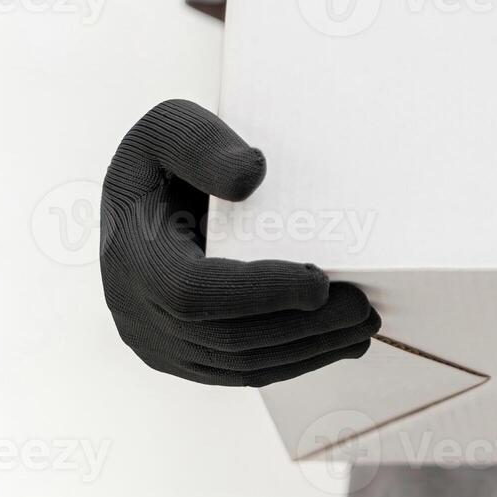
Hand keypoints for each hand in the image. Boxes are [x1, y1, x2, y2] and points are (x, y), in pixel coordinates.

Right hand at [100, 100, 379, 385]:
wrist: (146, 195)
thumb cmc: (166, 155)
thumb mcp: (172, 126)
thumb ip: (203, 145)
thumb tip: (250, 177)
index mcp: (131, 253)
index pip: (192, 292)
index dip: (258, 292)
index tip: (319, 281)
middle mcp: (136, 309)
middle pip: (225, 337)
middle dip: (301, 328)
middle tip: (364, 309)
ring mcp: (157, 340)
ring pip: (237, 364)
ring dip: (308, 351)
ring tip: (363, 328)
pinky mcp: (182, 355)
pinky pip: (237, 371)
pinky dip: (292, 361)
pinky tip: (336, 344)